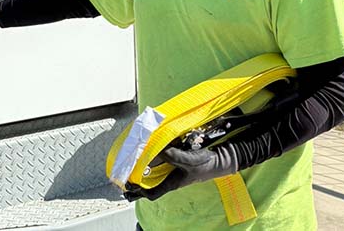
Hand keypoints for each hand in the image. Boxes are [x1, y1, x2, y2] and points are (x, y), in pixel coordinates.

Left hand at [124, 145, 238, 201]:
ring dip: (143, 171)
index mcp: (172, 183)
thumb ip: (173, 155)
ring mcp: (174, 171)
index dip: (138, 191)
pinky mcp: (177, 163)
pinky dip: (153, 160)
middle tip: (123, 180)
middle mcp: (170, 178)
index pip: (151, 193)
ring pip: (154, 174)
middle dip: (136, 185)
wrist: (219, 160)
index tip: (128, 185)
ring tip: (131, 168)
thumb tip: (158, 149)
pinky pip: (161, 163)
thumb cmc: (205, 164)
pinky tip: (148, 154)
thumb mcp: (188, 160)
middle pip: (149, 186)